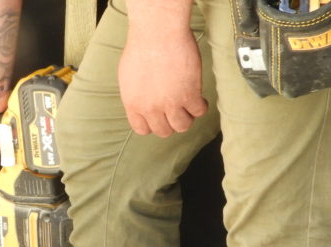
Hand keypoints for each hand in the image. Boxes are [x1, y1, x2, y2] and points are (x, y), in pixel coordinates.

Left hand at [119, 4, 207, 136]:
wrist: (158, 32)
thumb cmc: (143, 46)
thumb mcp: (129, 76)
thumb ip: (136, 94)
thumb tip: (142, 102)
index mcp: (133, 103)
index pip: (142, 129)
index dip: (153, 124)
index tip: (160, 116)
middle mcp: (150, 107)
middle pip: (164, 131)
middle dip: (171, 122)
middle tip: (177, 110)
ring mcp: (170, 103)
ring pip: (183, 126)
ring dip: (187, 117)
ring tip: (189, 105)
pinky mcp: (189, 95)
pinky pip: (199, 111)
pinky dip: (201, 106)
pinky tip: (200, 97)